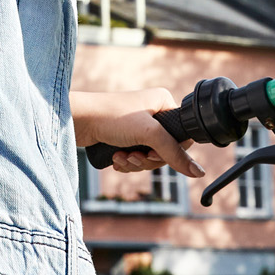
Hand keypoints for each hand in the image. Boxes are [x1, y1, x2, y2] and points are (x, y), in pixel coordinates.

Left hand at [70, 88, 204, 176]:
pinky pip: (135, 158)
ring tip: (121, 157)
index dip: (170, 151)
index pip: (182, 136)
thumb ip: (174, 153)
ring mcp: (138, 126)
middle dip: (147, 159)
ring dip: (135, 163)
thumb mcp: (148, 134)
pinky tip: (115, 158)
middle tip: (133, 155)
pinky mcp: (124, 137)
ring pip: (149, 157)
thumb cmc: (109, 117)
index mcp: (164, 102)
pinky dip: (126, 163)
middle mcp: (153, 112)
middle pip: (165, 150)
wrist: (76, 120)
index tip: (152, 152)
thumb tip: (198, 172)